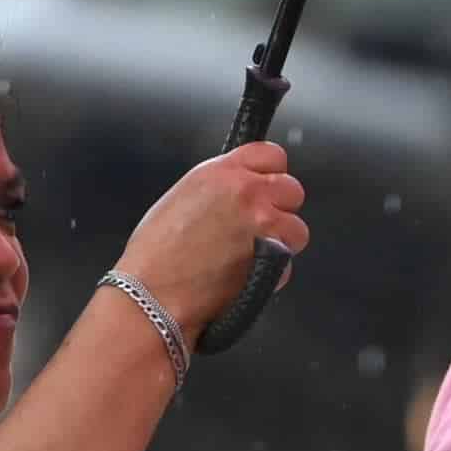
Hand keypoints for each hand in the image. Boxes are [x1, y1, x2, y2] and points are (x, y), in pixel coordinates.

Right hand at [114, 144, 308, 337]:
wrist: (153, 295)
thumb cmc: (155, 254)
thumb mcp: (184, 197)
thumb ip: (220, 188)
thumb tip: (239, 193)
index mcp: (222, 173)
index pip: (271, 155)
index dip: (270, 173)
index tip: (265, 186)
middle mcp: (248, 194)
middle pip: (292, 190)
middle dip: (280, 208)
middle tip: (258, 226)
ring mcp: (265, 227)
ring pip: (297, 229)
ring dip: (281, 242)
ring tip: (249, 256)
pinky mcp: (274, 260)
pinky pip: (288, 264)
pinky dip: (273, 274)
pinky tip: (244, 277)